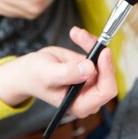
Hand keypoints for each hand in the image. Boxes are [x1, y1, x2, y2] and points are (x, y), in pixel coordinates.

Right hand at [0, 27, 116, 117]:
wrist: (30, 70)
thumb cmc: (35, 77)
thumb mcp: (48, 74)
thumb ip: (68, 73)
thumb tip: (90, 68)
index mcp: (81, 104)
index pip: (105, 92)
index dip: (107, 72)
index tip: (103, 53)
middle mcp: (89, 95)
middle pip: (108, 74)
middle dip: (98, 53)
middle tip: (85, 38)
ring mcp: (91, 81)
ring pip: (103, 60)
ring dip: (91, 44)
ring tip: (75, 33)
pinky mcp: (90, 68)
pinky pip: (97, 53)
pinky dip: (88, 41)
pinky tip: (75, 34)